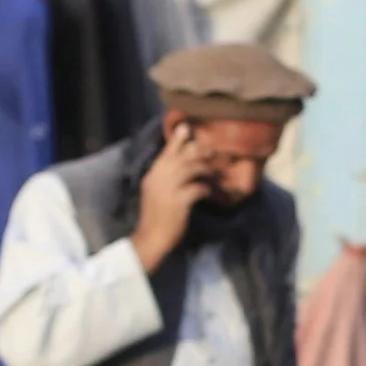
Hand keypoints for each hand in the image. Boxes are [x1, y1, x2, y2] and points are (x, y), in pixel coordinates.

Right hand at [130, 128, 214, 272]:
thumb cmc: (156, 216)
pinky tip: (209, 191)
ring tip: (215, 171)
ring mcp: (168, 190)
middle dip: (199, 152)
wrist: (151, 238)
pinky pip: (197, 188)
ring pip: (190, 169)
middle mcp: (158, 178)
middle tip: (212, 151)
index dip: (177, 140)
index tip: (186, 127)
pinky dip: (206, 188)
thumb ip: (165, 177)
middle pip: (181, 157)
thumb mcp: (156, 192)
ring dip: (205, 168)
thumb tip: (182, 165)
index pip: (165, 152)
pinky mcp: (178, 202)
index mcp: (152, 175)